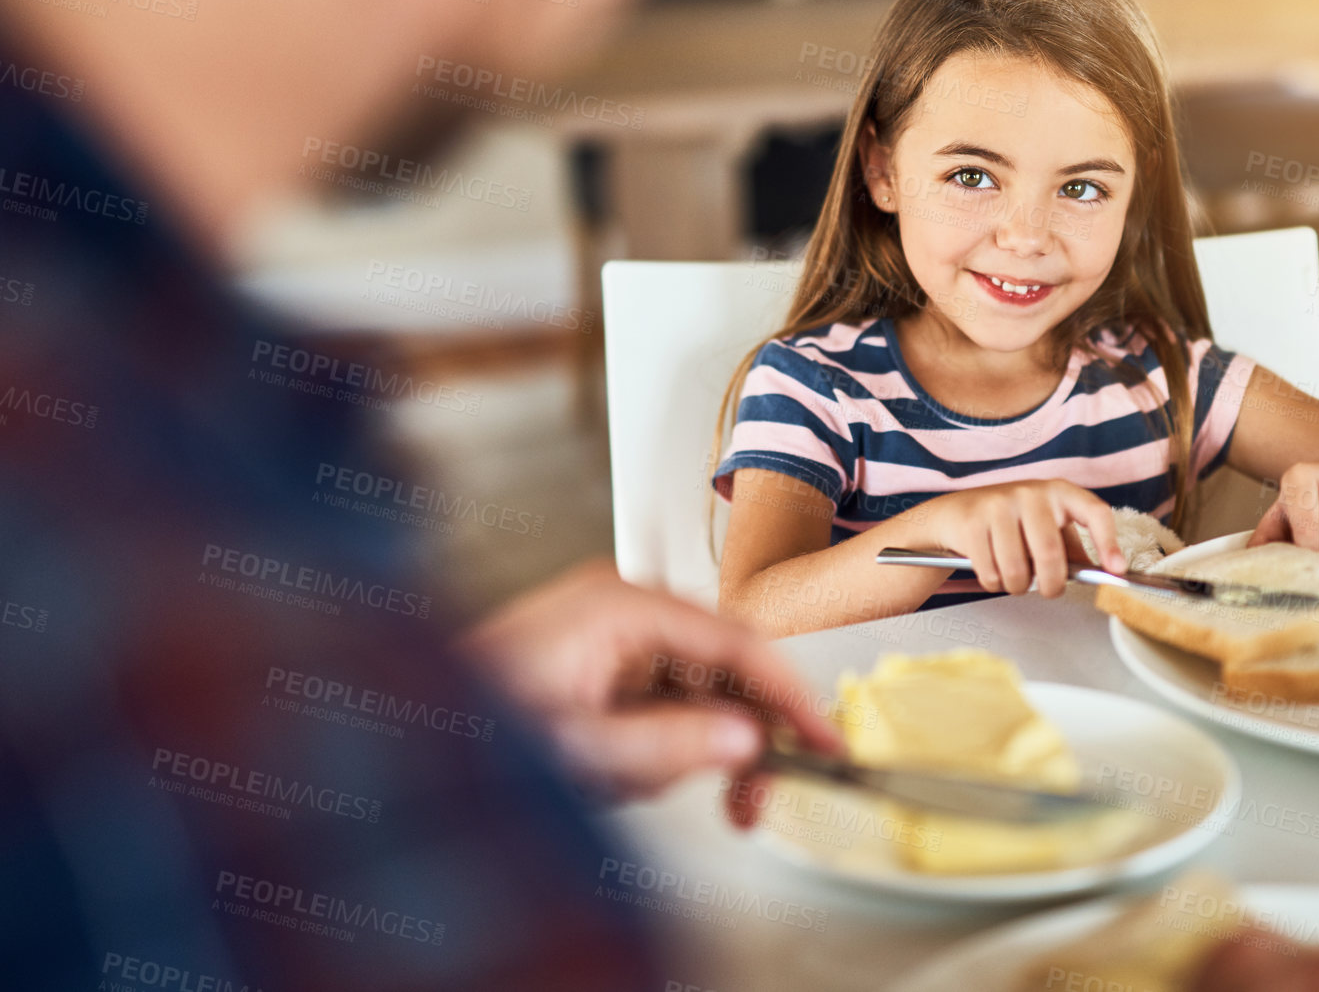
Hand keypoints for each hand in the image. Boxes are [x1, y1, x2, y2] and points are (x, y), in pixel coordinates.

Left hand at [460, 560, 844, 822]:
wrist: (411, 735)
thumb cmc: (474, 726)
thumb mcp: (583, 752)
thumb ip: (672, 747)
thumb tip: (746, 741)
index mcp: (619, 606)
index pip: (736, 642)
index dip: (788, 696)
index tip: (822, 740)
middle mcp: (619, 606)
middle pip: (721, 662)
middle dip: (743, 733)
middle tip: (757, 797)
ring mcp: (608, 630)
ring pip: (696, 685)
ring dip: (704, 745)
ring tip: (684, 796)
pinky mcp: (598, 659)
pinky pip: (662, 696)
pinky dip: (670, 741)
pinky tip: (645, 775)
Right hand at [920, 479, 1126, 596]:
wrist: (955, 512)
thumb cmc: (1010, 522)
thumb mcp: (1045, 526)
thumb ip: (1073, 550)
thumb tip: (1106, 574)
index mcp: (1058, 492)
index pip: (1094, 511)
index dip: (1108, 542)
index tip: (1117, 569)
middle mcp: (1030, 492)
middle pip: (1050, 553)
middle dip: (1051, 584)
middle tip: (1049, 590)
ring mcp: (998, 504)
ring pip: (1017, 569)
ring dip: (1018, 586)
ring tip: (1015, 579)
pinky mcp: (972, 521)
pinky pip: (991, 572)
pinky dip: (994, 583)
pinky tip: (993, 571)